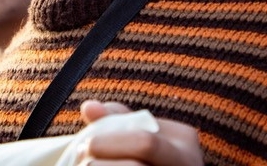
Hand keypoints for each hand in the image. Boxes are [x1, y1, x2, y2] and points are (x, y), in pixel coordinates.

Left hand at [78, 100, 203, 165]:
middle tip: (81, 159)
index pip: (145, 142)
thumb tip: (89, 107)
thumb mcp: (140, 131)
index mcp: (184, 142)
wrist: (160, 164)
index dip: (110, 143)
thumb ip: (116, 117)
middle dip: (104, 163)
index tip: (84, 143)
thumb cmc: (148, 152)